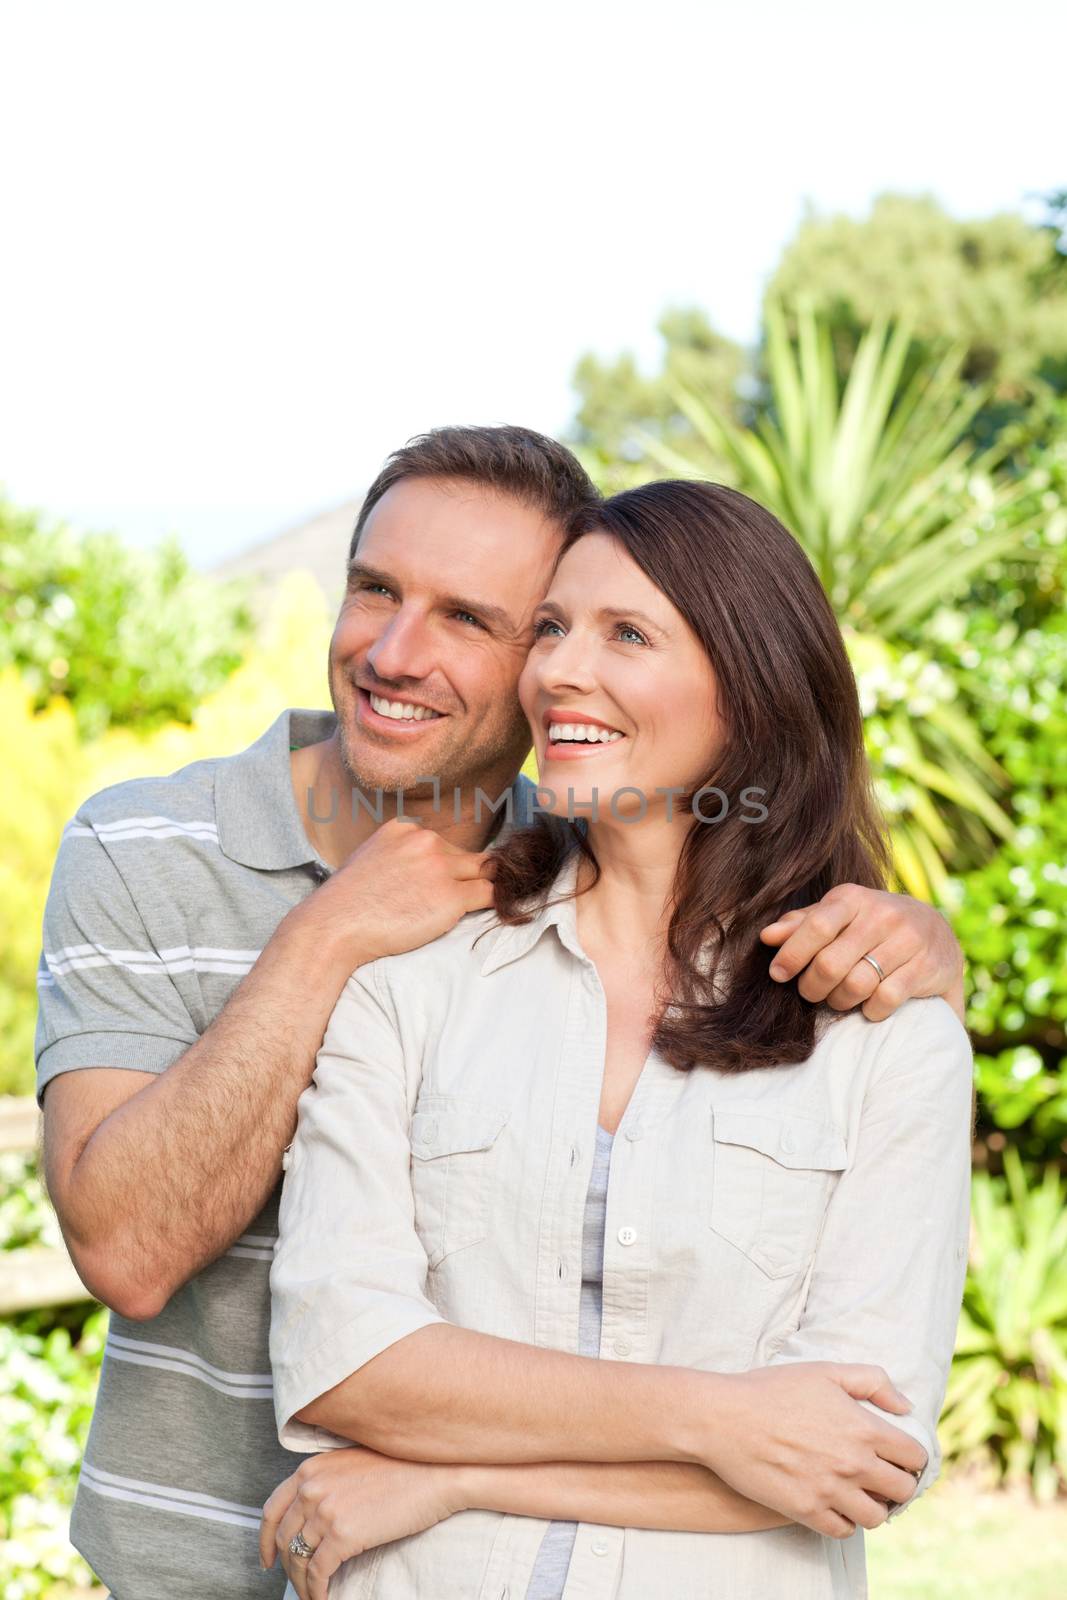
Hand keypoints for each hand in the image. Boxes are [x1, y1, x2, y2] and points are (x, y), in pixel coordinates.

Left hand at [260, 1446, 469, 1599]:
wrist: (434, 1473)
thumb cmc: (402, 1468)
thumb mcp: (352, 1464)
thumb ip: (327, 1482)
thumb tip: (312, 1516)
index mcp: (311, 1468)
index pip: (272, 1509)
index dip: (265, 1540)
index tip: (268, 1559)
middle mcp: (312, 1487)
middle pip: (283, 1539)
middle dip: (286, 1568)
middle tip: (296, 1583)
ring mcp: (325, 1511)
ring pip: (298, 1561)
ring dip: (302, 1586)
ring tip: (313, 1596)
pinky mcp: (342, 1535)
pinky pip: (318, 1574)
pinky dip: (317, 1593)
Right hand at [289, 817, 495, 972]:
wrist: (334, 927)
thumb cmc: (346, 905)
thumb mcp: (370, 859)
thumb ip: (399, 856)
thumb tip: (421, 872)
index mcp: (404, 829)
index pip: (443, 844)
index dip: (446, 868)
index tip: (440, 886)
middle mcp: (425, 840)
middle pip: (467, 856)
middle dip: (466, 878)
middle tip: (460, 902)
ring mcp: (440, 867)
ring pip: (485, 872)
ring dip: (482, 889)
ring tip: (476, 908)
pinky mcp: (452, 896)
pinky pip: (490, 894)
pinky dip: (494, 904)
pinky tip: (490, 914)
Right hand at [698, 1363, 927, 1537]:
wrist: (725, 1418)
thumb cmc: (773, 1389)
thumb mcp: (824, 1371)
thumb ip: (872, 1382)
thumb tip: (905, 1406)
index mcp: (863, 1428)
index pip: (914, 1457)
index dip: (912, 1457)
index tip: (901, 1457)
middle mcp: (854, 1463)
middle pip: (902, 1491)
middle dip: (898, 1484)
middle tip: (883, 1477)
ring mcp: (830, 1490)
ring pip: (877, 1517)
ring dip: (874, 1507)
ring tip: (861, 1494)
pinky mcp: (807, 1511)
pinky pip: (844, 1531)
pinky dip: (845, 1521)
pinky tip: (835, 1505)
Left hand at [759, 884, 964, 1021]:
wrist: (935, 930)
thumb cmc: (871, 925)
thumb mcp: (838, 916)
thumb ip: (802, 924)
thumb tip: (767, 937)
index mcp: (852, 898)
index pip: (815, 927)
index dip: (792, 955)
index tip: (777, 974)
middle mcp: (882, 915)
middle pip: (831, 964)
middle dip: (812, 987)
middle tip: (811, 993)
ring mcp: (907, 940)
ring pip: (856, 985)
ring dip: (839, 1001)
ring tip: (838, 998)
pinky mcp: (926, 966)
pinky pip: (885, 999)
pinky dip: (870, 1010)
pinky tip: (868, 1005)